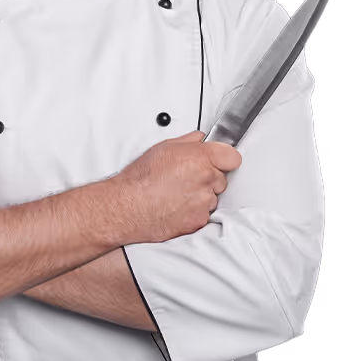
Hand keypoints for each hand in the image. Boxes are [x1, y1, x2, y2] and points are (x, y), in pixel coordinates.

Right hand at [110, 131, 241, 244]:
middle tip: (187, 177)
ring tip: (177, 193)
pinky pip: (204, 214)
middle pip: (222, 178)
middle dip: (208, 177)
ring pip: (212, 197)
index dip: (224, 158)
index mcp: (200, 158)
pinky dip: (194, 211)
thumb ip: (188, 141)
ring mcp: (204, 202)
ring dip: (201, 195)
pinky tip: (176, 205)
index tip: (218, 159)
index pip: (232, 157)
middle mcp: (206, 179)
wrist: (129, 207)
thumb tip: (198, 139)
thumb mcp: (163, 148)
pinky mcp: (199, 221)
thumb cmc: (141, 178)